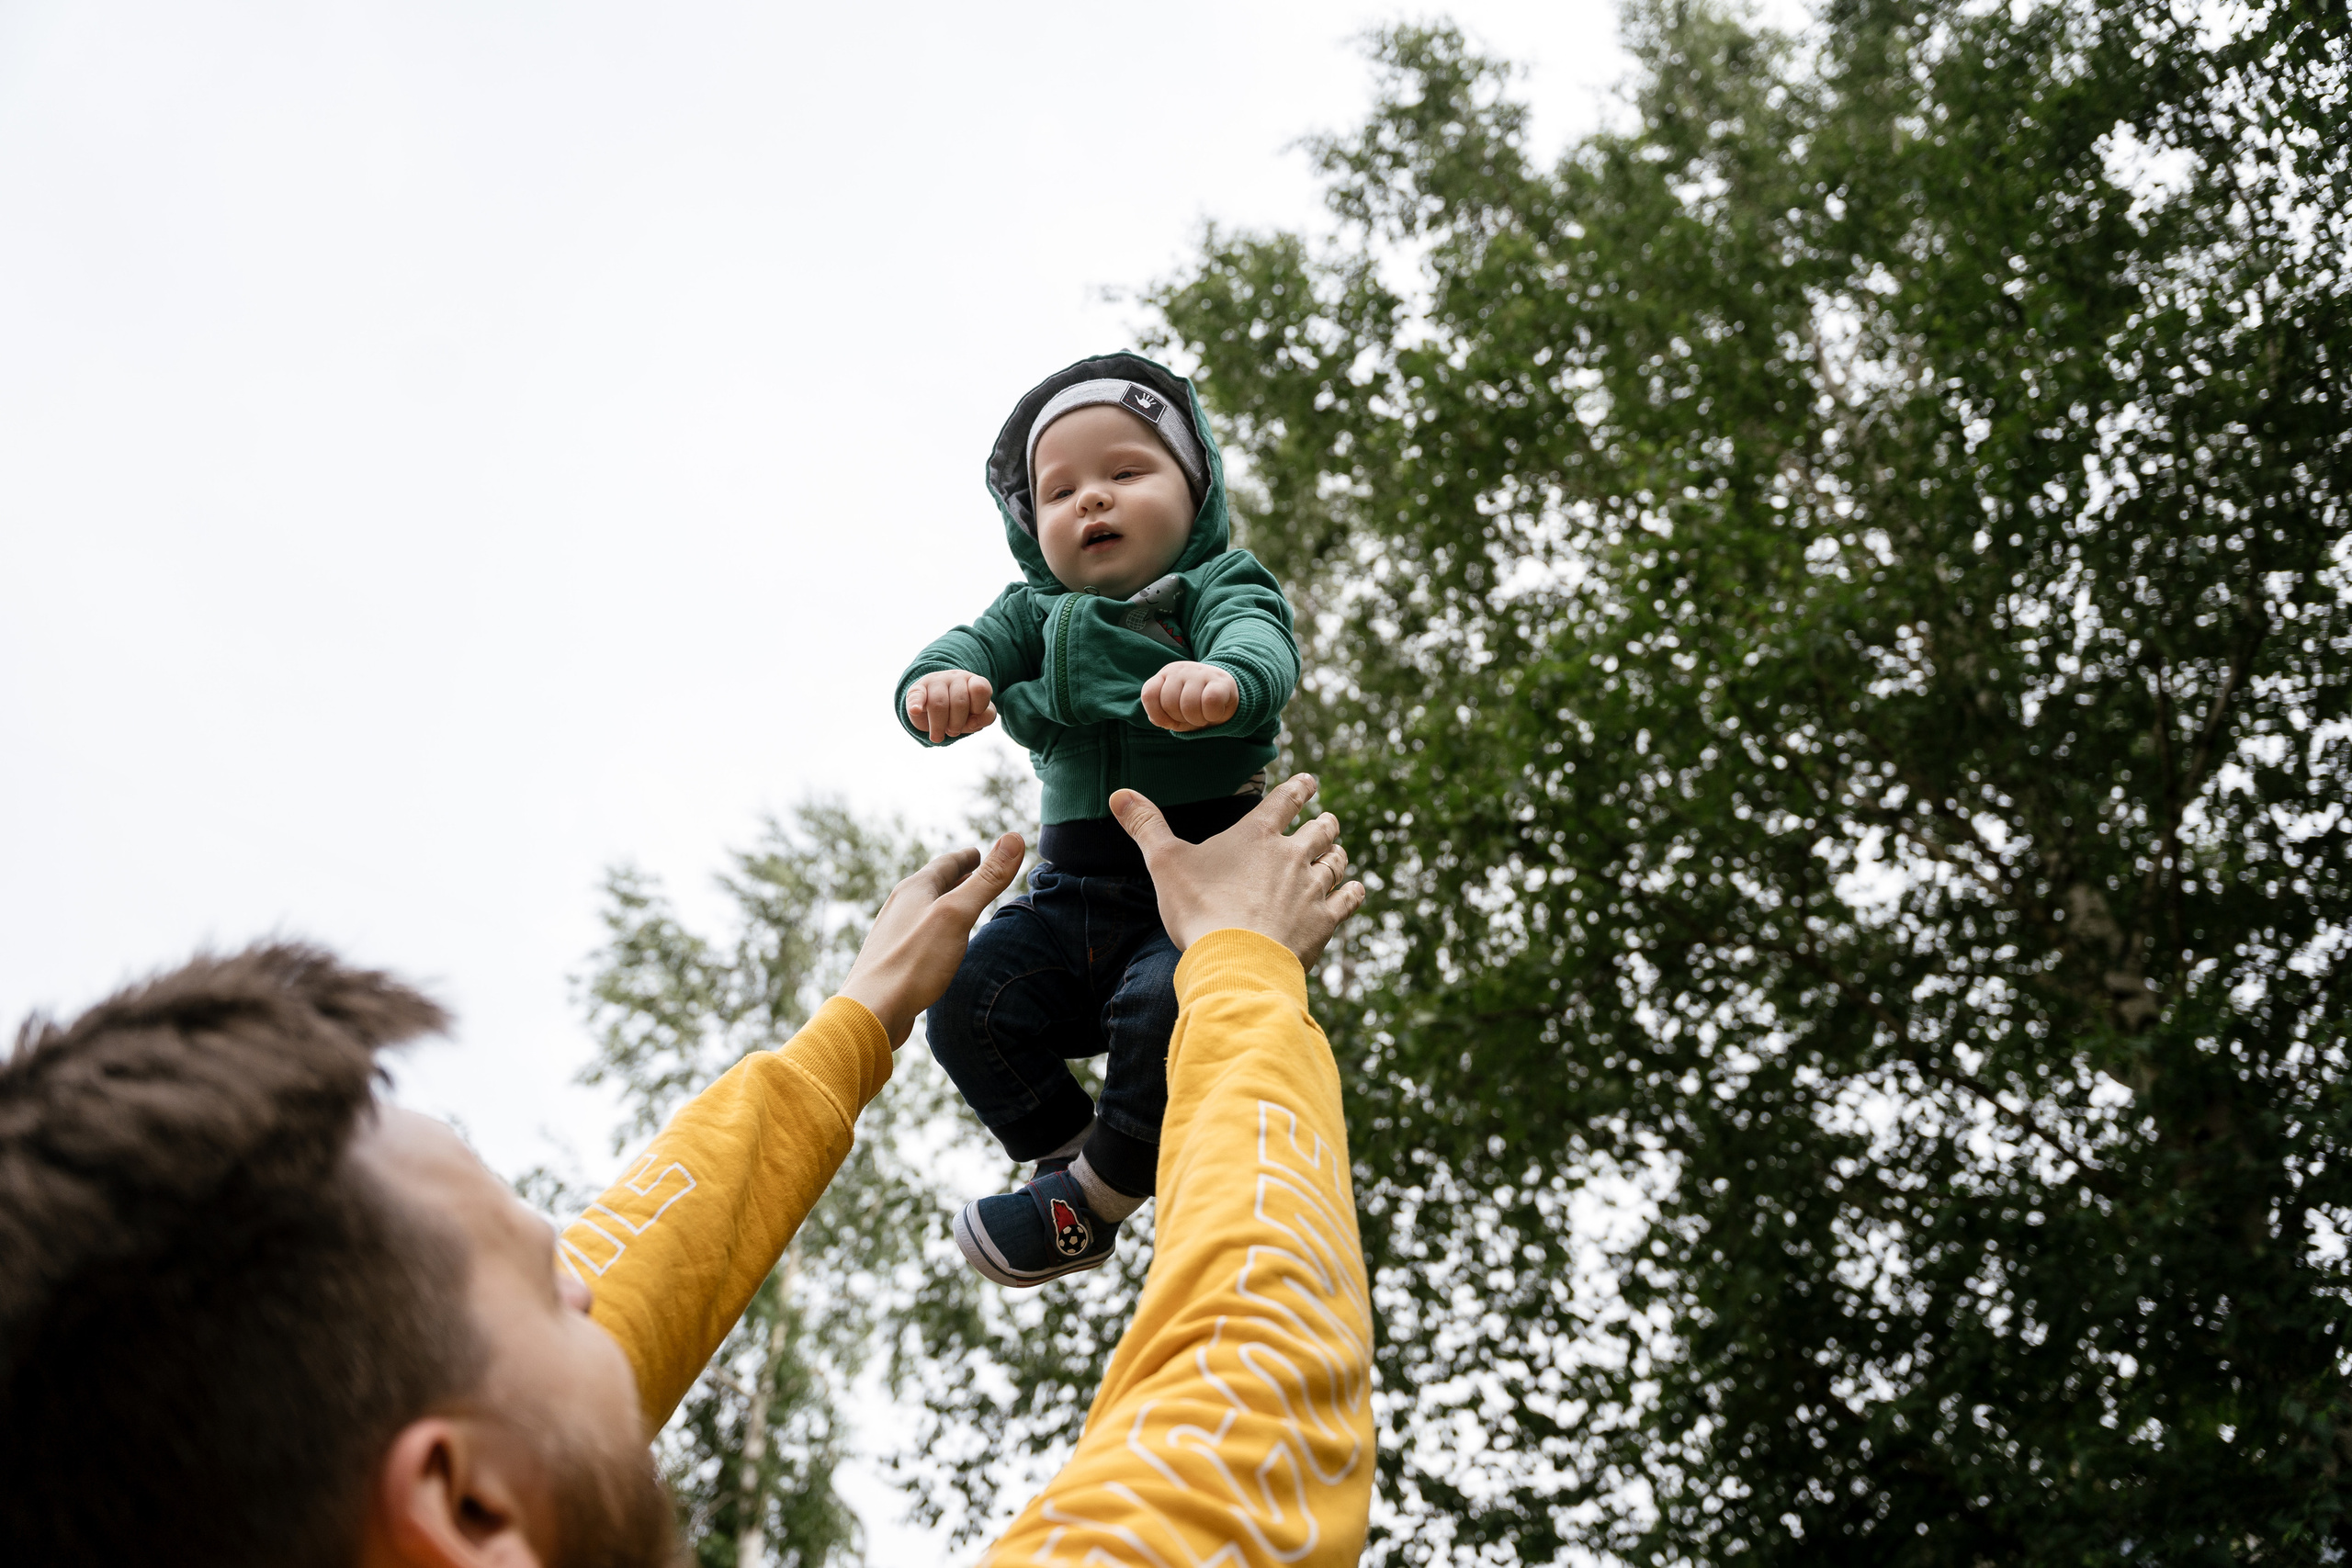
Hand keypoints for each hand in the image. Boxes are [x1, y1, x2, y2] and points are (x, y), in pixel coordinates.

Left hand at [839, 833, 1024, 1046]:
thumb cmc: (913, 963)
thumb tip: (1014, 837)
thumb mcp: (957, 915)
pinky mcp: (894, 961)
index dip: (967, 857)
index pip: (945, 864)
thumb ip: (986, 880)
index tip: (981, 852)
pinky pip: (920, 934)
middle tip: (976, 872)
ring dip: (946, 903)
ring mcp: (894, 935)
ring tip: (962, 906)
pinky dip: (937, 928)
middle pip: (933, 885)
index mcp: (913, 890)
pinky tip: (943, 945)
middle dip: (956, 877)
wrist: (871, 1012)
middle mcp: (900, 908)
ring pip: (925, 910)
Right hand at [905, 670, 996, 743]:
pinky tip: (916, 710)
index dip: (978, 708)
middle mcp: (955, 677)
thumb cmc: (962, 712)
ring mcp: (935, 681)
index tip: (973, 717)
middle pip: (959, 702)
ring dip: (939, 726)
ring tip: (938, 736)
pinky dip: (916, 704)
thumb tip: (972, 721)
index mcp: (973, 682)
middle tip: (952, 731)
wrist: (935, 706)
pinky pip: (916, 695)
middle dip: (956, 724)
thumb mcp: (979, 716)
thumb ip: (986, 717)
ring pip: (938, 703)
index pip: (981, 689)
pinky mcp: (916, 689)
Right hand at [1109, 774, 1364, 963]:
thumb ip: (1145, 825)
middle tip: (1326, 821)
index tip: (1310, 781)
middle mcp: (1293, 854)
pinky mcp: (1325, 920)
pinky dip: (1353, 891)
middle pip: (1321, 828)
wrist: (1237, 961)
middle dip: (1324, 822)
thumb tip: (1118, 793)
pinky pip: (1349, 898)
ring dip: (1336, 854)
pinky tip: (1354, 889)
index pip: (1288, 798)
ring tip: (1336, 854)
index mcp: (1258, 834)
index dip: (1300, 786)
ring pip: (1337, 861)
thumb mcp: (1165, 863)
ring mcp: (1313, 888)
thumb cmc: (1200, 909)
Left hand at [1140, 661, 1239, 731]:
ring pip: (1189, 705)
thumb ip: (1160, 716)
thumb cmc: (1196, 705)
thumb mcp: (1175, 712)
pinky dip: (1212, 715)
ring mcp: (1200, 672)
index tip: (1169, 722)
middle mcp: (1180, 670)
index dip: (1157, 714)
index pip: (1149, 694)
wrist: (1227, 695)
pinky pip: (1210, 702)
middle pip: (1169, 703)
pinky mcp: (1220, 681)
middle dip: (1180, 718)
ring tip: (1203, 715)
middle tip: (1192, 717)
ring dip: (1197, 719)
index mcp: (1165, 675)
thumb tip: (1157, 720)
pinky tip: (1215, 712)